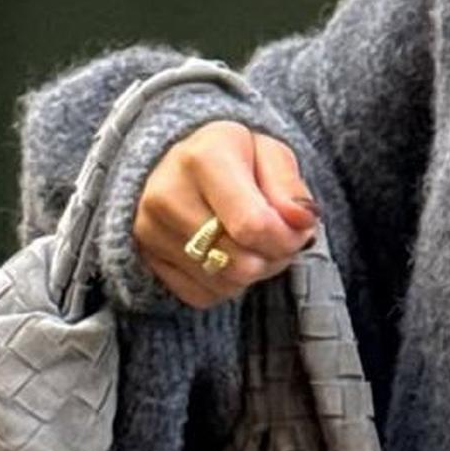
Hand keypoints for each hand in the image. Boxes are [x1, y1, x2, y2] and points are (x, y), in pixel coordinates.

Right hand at [135, 121, 319, 307]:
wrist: (180, 163)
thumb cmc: (235, 158)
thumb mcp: (272, 155)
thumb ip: (291, 188)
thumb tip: (302, 221)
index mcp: (203, 159)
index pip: (253, 226)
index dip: (287, 239)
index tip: (299, 230)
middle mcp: (167, 195)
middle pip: (242, 263)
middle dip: (274, 258)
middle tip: (279, 238)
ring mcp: (150, 230)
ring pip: (224, 283)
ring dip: (253, 273)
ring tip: (255, 243)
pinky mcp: (147, 259)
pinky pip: (204, 295)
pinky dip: (227, 284)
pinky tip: (228, 254)